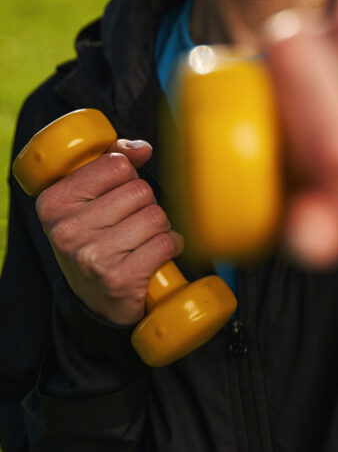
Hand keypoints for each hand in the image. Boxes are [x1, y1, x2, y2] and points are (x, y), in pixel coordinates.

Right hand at [35, 140, 183, 324]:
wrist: (95, 302)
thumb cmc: (97, 241)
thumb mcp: (90, 200)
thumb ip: (113, 162)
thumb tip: (141, 149)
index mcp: (55, 202)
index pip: (116, 164)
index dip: (127, 178)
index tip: (116, 196)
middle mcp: (67, 229)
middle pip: (139, 190)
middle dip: (144, 204)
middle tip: (130, 223)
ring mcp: (91, 256)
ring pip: (155, 215)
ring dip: (159, 227)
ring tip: (142, 240)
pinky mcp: (118, 278)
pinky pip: (164, 242)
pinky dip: (170, 246)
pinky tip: (156, 254)